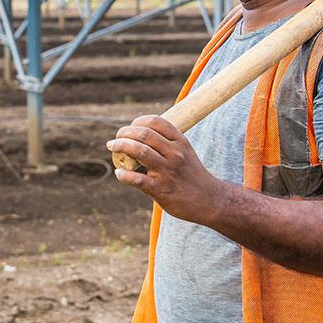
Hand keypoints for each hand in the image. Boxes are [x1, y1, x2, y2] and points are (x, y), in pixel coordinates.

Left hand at [106, 115, 222, 223]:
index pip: (155, 122)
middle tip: (116, 139)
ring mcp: (168, 171)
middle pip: (144, 134)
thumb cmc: (191, 174)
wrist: (210, 201)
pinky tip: (119, 173)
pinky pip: (137, 179)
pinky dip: (124, 175)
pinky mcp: (161, 190)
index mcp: (180, 142)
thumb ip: (166, 142)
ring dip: (121, 146)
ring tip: (112, 146)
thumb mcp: (185, 152)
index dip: (138, 121)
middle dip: (124, 133)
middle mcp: (175, 154)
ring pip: (139, 151)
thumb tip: (139, 133)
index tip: (130, 127)